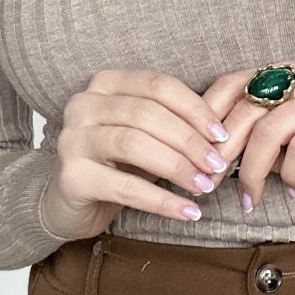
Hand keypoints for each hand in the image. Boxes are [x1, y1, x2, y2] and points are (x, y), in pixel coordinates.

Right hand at [39, 69, 236, 238]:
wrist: (71, 203)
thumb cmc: (116, 163)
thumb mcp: (146, 135)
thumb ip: (175, 125)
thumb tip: (223, 134)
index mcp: (106, 84)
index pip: (158, 85)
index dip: (194, 108)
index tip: (221, 134)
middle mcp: (84, 105)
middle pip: (147, 113)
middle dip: (189, 140)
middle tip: (216, 164)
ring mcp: (72, 139)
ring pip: (134, 144)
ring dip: (177, 166)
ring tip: (203, 186)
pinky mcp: (71, 177)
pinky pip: (124, 187)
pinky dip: (161, 200)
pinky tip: (187, 211)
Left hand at [200, 63, 294, 209]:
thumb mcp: (283, 144)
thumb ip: (252, 141)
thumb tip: (206, 160)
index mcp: (281, 75)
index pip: (229, 84)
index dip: (205, 120)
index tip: (196, 157)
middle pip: (246, 110)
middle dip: (224, 154)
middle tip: (213, 186)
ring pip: (270, 129)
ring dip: (253, 171)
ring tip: (251, 199)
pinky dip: (291, 175)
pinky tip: (293, 191)